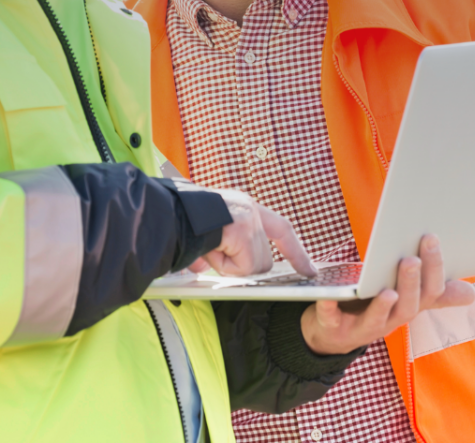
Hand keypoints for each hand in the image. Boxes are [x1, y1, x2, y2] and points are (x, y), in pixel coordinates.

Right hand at [188, 189, 316, 277]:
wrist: (165, 214)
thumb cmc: (178, 222)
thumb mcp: (206, 234)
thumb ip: (216, 250)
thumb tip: (204, 267)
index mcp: (244, 206)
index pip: (281, 229)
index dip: (295, 251)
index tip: (309, 269)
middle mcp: (251, 209)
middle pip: (264, 259)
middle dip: (242, 267)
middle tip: (215, 254)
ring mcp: (249, 221)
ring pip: (252, 266)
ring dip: (228, 266)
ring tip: (207, 249)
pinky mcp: (242, 233)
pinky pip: (241, 267)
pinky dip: (222, 266)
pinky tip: (208, 251)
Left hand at [300, 234, 474, 354]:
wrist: (333, 333)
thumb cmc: (373, 306)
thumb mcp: (405, 299)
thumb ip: (435, 294)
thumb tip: (472, 294)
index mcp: (409, 308)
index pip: (430, 293)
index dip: (433, 269)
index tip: (431, 238)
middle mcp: (390, 321)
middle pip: (407, 308)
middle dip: (410, 283)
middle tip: (410, 259)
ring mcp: (363, 328)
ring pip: (378, 321)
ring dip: (383, 306)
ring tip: (387, 290)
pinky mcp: (334, 328)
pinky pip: (332, 320)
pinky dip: (330, 309)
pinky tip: (329, 298)